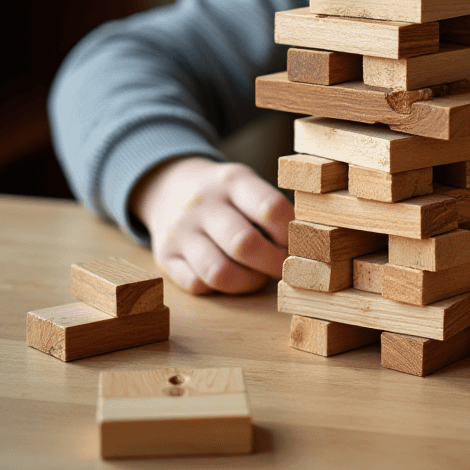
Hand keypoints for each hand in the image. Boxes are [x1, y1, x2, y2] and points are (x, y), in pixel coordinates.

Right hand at [130, 156, 292, 294]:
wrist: (169, 187)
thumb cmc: (225, 194)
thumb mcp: (246, 185)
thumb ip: (271, 210)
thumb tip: (305, 246)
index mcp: (233, 181)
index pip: (271, 208)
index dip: (290, 233)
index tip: (296, 243)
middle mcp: (203, 204)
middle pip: (245, 244)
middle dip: (273, 264)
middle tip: (283, 267)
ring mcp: (180, 231)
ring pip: (219, 272)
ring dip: (249, 282)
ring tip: (258, 276)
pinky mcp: (165, 256)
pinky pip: (197, 285)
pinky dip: (220, 288)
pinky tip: (231, 277)